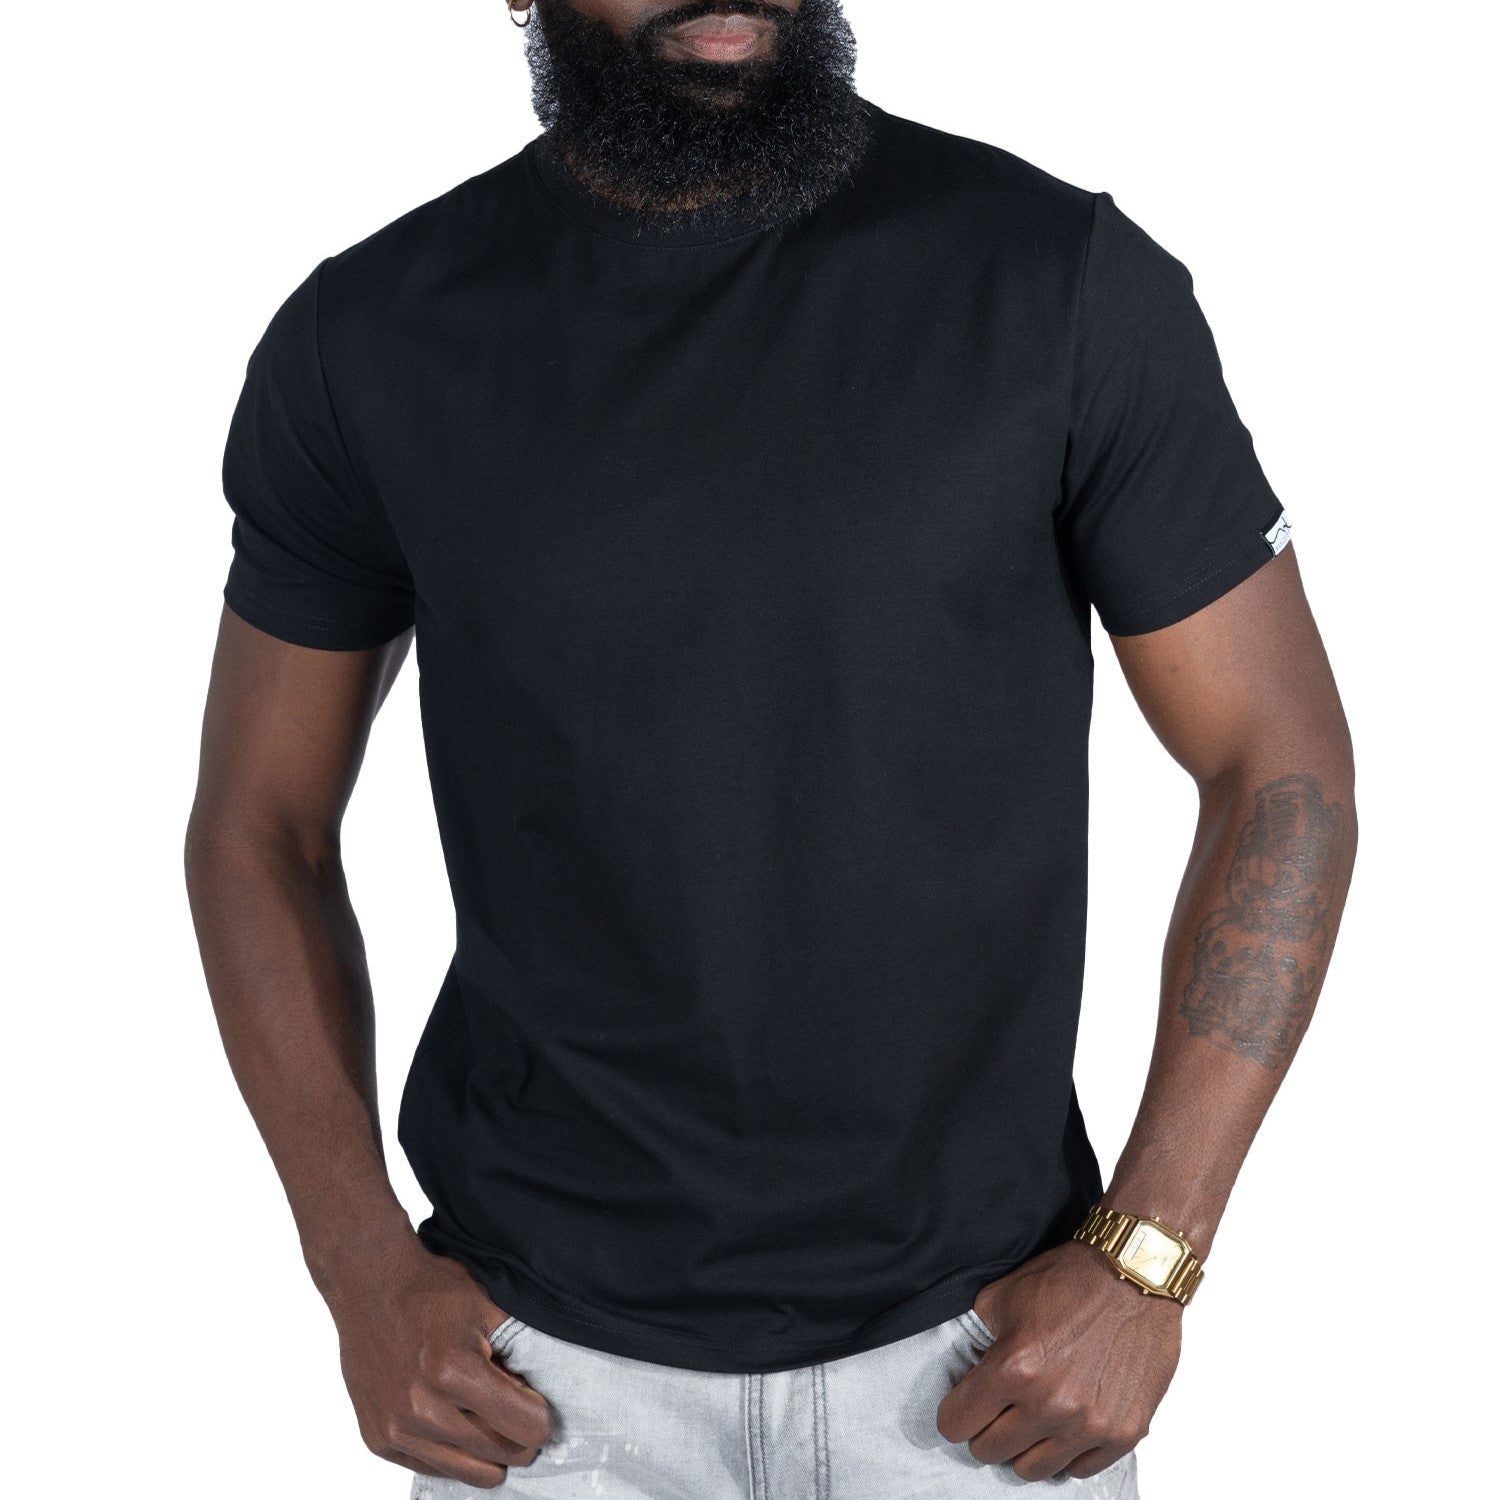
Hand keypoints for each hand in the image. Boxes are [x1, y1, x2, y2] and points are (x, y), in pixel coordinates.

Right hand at [321, 1230, 553, 1486]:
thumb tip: (551, 1392)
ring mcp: (396, 1429)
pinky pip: (436, 1469)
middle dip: (520, 1436)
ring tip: (490, 1418)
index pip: (526, 1426)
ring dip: (490, 1450)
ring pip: (473, 1472)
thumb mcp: (488, 1307)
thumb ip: (521, 1350)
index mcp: (454, 1371)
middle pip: (503, 1454)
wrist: (369, 1284)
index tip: (538, 1402)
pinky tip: (456, 1421)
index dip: (542, 1416)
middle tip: (517, 1410)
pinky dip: (455, 1453)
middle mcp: (422, 1409)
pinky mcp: (378, 1440)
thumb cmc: (431, 1290)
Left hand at [935, 1239, 1181, 1480]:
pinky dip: (1068, 1451)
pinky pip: (1079, 1470)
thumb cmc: (1069, 1279)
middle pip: (989, 1451)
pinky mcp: (1124, 1433)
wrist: (1134, 1274)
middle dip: (986, 1430)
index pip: (956, 1423)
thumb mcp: (1002, 1295)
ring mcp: (1089, 1424)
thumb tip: (965, 1370)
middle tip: (998, 1409)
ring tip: (1032, 1418)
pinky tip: (1066, 1422)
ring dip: (1025, 1446)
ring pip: (1032, 1470)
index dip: (955, 1413)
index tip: (965, 1406)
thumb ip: (976, 1336)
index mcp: (1013, 1367)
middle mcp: (1050, 1403)